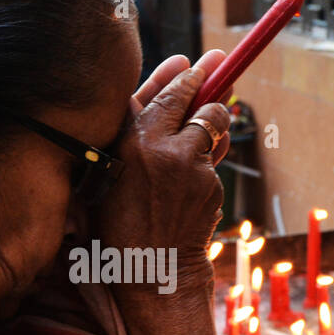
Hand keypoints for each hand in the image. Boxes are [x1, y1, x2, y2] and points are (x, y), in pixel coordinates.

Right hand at [93, 52, 230, 300]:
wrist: (150, 272)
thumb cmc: (123, 227)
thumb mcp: (113, 175)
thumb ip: (135, 138)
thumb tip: (163, 102)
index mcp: (125, 142)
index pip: (158, 95)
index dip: (177, 76)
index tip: (189, 62)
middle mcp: (158, 146)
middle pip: (193, 100)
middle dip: (209, 79)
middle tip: (221, 63)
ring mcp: (188, 164)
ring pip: (213, 125)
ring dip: (216, 121)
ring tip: (214, 123)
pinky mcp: (210, 183)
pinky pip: (215, 160)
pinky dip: (212, 162)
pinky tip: (199, 181)